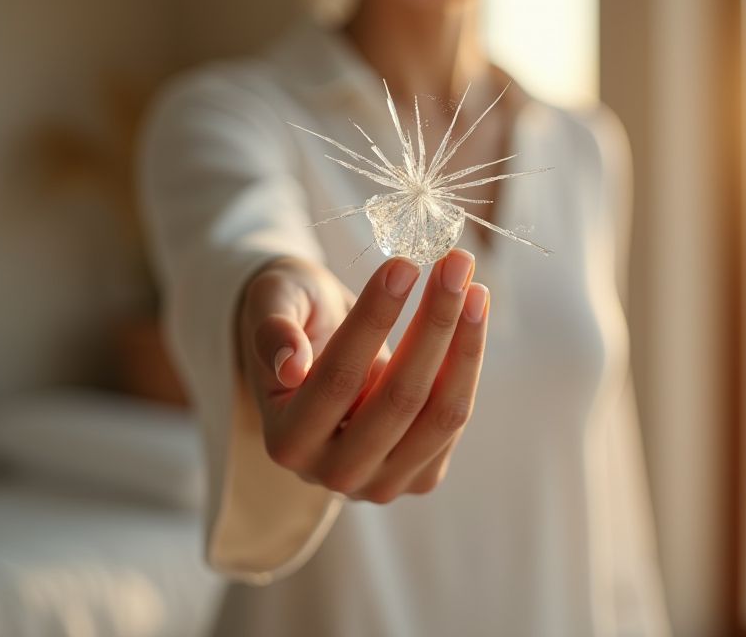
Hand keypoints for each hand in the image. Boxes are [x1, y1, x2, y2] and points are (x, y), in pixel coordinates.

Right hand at [235, 249, 488, 503]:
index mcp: (286, 441)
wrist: (316, 357)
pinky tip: (474, 312)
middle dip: (434, 323)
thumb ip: (273, 331)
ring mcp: (382, 483)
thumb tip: (292, 365)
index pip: (338, 379)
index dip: (373, 320)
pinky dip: (469, 361)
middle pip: (399, 400)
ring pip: (441, 414)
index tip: (403, 264)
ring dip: (465, 343)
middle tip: (455, 262)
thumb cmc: (293, 319)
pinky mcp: (420, 476)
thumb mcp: (270, 307)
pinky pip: (454, 417)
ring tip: (475, 285)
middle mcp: (332, 474)